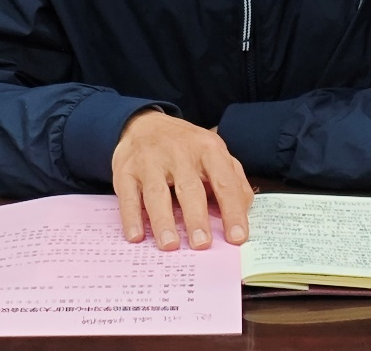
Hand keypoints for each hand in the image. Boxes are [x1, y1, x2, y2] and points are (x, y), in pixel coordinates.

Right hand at [112, 110, 253, 250]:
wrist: (144, 124)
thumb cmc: (185, 147)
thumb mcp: (213, 153)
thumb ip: (233, 179)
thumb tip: (244, 210)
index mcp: (207, 148)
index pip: (224, 181)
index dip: (232, 210)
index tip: (237, 237)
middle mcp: (179, 152)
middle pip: (189, 187)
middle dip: (197, 217)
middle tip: (202, 244)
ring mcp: (150, 160)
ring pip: (156, 192)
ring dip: (163, 221)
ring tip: (170, 245)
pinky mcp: (126, 169)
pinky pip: (128, 195)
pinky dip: (131, 217)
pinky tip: (137, 236)